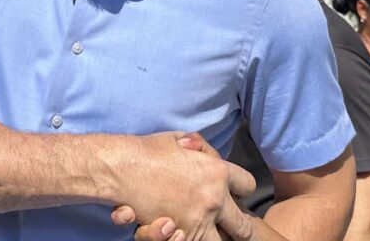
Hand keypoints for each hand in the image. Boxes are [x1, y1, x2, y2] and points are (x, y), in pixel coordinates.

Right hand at [111, 133, 256, 240]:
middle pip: (244, 225)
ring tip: (201, 229)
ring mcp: (198, 221)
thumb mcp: (179, 139)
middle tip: (230, 225)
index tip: (233, 192)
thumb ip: (199, 147)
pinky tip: (177, 232)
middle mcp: (214, 200)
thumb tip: (206, 154)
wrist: (122, 168)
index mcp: (218, 173)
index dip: (240, 189)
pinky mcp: (181, 236)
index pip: (247, 185)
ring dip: (214, 237)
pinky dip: (185, 240)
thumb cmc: (147, 151)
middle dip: (239, 226)